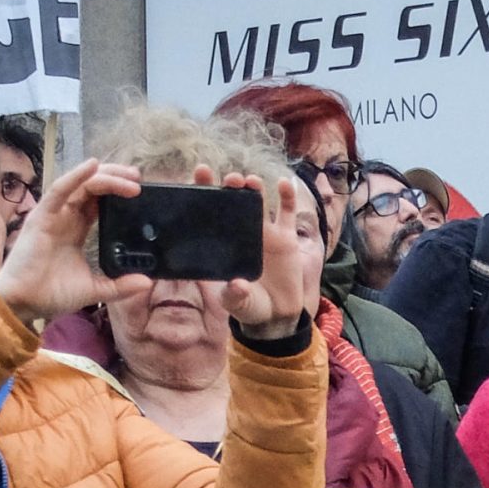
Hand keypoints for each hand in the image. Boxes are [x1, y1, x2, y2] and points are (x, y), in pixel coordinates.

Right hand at [0, 158, 150, 326]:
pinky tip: (93, 166)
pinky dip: (76, 176)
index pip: (100, 202)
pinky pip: (60, 190)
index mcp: (77, 229)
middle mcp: (66, 217)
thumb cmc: (52, 293)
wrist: (25, 303)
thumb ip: (120, 285)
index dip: (118, 192)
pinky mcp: (42, 216)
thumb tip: (147, 283)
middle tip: (138, 177)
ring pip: (82, 185)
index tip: (140, 190)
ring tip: (129, 176)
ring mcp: (54, 214)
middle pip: (93, 188)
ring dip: (106, 177)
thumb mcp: (94, 289)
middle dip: (116, 178)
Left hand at [218, 171, 310, 340]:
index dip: (203, 190)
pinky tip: (284, 183)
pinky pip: (287, 212)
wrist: (277, 314)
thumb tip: (237, 286)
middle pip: (233, 200)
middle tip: (231, 180)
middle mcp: (241, 231)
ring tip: (251, 181)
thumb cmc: (250, 306)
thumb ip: (234, 296)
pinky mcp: (285, 237)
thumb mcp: (238, 304)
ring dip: (254, 186)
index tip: (201, 172)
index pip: (209, 212)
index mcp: (223, 242)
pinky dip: (287, 196)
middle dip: (230, 185)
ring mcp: (264, 232)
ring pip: (258, 200)